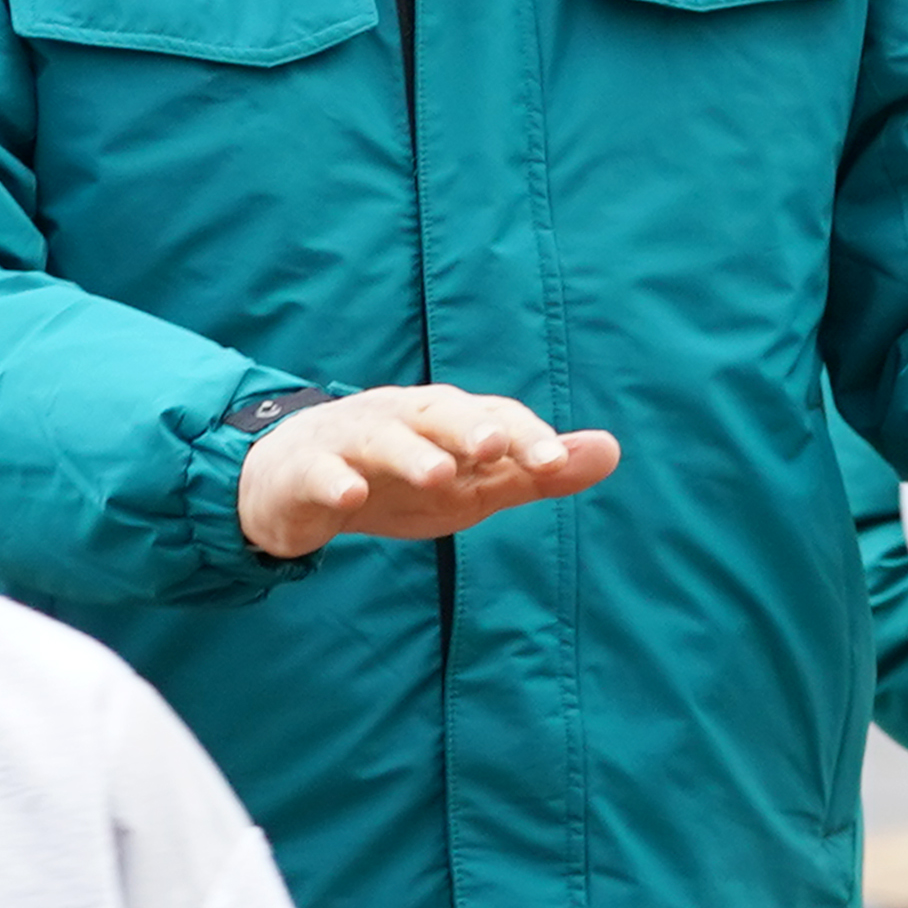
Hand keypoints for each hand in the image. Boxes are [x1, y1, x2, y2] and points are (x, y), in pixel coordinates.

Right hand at [236, 386, 624, 560]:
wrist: (295, 483)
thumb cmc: (399, 479)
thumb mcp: (472, 483)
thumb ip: (535, 472)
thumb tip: (612, 451)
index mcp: (446, 420)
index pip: (494, 418)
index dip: (526, 437)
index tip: (559, 461)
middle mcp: (402, 418)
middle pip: (439, 412)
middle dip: (469, 425)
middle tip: (498, 446)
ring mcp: (350, 440)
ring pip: (382, 438)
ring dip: (411, 454)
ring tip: (438, 474)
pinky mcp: (305, 471)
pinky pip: (319, 472)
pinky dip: (334, 481)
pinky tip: (350, 496)